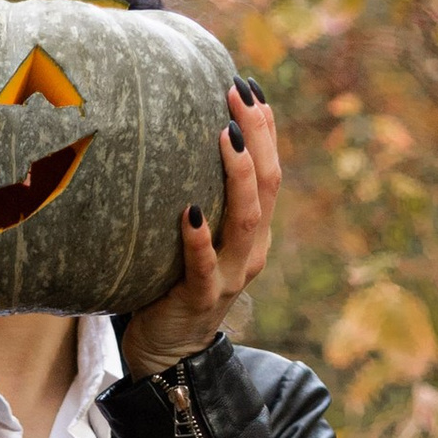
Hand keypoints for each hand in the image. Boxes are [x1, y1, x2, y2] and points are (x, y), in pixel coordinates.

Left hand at [120, 77, 280, 376]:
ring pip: (246, 220)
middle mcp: (251, 249)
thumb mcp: (193, 235)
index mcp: (253, 230)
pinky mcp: (201, 299)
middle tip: (237, 94)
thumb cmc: (173, 282)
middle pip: (267, 185)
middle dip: (257, 136)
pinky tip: (188, 212)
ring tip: (226, 136)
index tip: (247, 85)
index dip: (264, 127)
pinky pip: (203, 267)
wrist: (168, 352)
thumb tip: (169, 135)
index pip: (269, 169)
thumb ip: (194, 194)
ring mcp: (230, 275)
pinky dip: (198, 239)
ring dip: (238, 175)